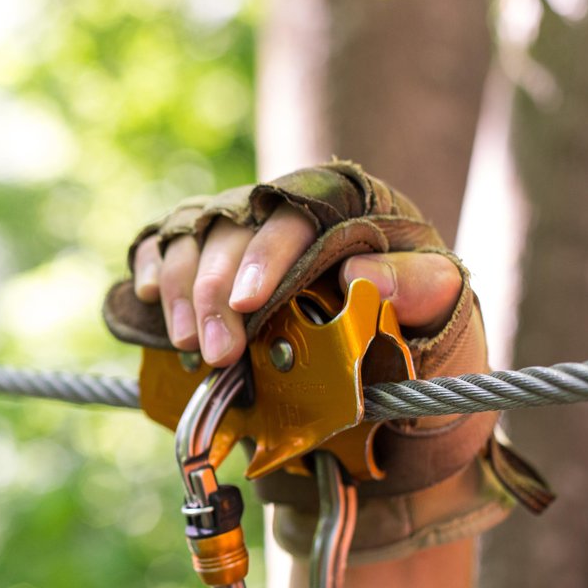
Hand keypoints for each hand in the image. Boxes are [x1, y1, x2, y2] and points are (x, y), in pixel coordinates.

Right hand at [130, 203, 463, 366]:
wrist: (391, 379)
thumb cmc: (422, 340)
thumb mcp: (443, 315)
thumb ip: (418, 288)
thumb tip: (363, 272)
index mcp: (345, 207)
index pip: (295, 216)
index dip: (266, 256)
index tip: (251, 303)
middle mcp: (284, 212)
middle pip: (233, 230)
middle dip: (216, 291)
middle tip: (217, 352)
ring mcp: (242, 238)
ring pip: (193, 240)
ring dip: (180, 291)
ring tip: (189, 344)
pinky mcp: (209, 268)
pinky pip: (165, 249)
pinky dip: (149, 266)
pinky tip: (144, 293)